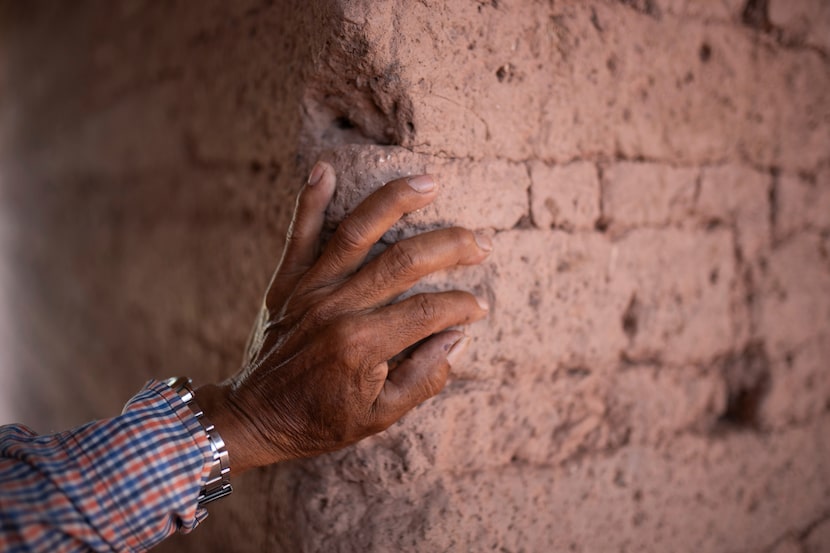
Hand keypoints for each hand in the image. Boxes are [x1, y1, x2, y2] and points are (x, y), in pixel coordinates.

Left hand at [197, 161, 491, 472]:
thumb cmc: (320, 421)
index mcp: (363, 346)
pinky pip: (298, 234)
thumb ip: (424, 378)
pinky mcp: (287, 282)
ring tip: (430, 182)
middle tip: (484, 242)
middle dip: (452, 246)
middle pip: (405, 261)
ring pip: (358, 232)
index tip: (479, 307)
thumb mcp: (380, 418)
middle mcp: (337, 309)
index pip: (429, 310)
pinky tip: (325, 168)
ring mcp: (309, 290)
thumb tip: (458, 337)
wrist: (253, 418)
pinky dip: (309, 200)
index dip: (462, 305)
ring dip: (396, 201)